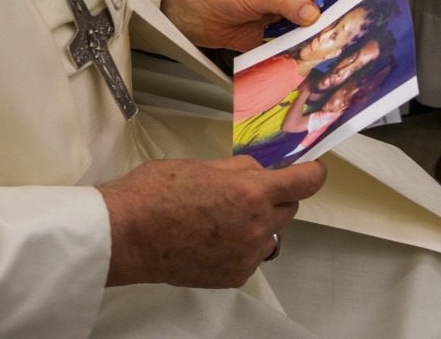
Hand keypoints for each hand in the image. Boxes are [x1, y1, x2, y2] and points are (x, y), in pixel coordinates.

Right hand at [98, 156, 325, 287]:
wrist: (128, 235)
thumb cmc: (155, 193)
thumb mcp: (202, 165)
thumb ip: (240, 169)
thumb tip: (263, 169)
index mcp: (250, 192)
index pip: (305, 182)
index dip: (312, 173)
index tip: (312, 170)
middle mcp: (256, 226)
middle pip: (290, 209)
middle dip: (277, 197)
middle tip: (247, 191)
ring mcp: (247, 255)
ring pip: (272, 235)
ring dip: (260, 224)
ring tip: (223, 217)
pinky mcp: (235, 275)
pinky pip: (252, 256)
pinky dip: (242, 246)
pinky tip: (213, 237)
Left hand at [161, 0, 359, 50]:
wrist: (191, 11)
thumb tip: (313, 14)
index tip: (362, 4)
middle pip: (337, 6)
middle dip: (346, 20)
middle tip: (353, 39)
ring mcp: (292, 20)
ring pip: (321, 31)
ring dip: (327, 44)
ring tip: (336, 59)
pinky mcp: (280, 42)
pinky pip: (301, 50)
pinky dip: (307, 59)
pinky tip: (312, 69)